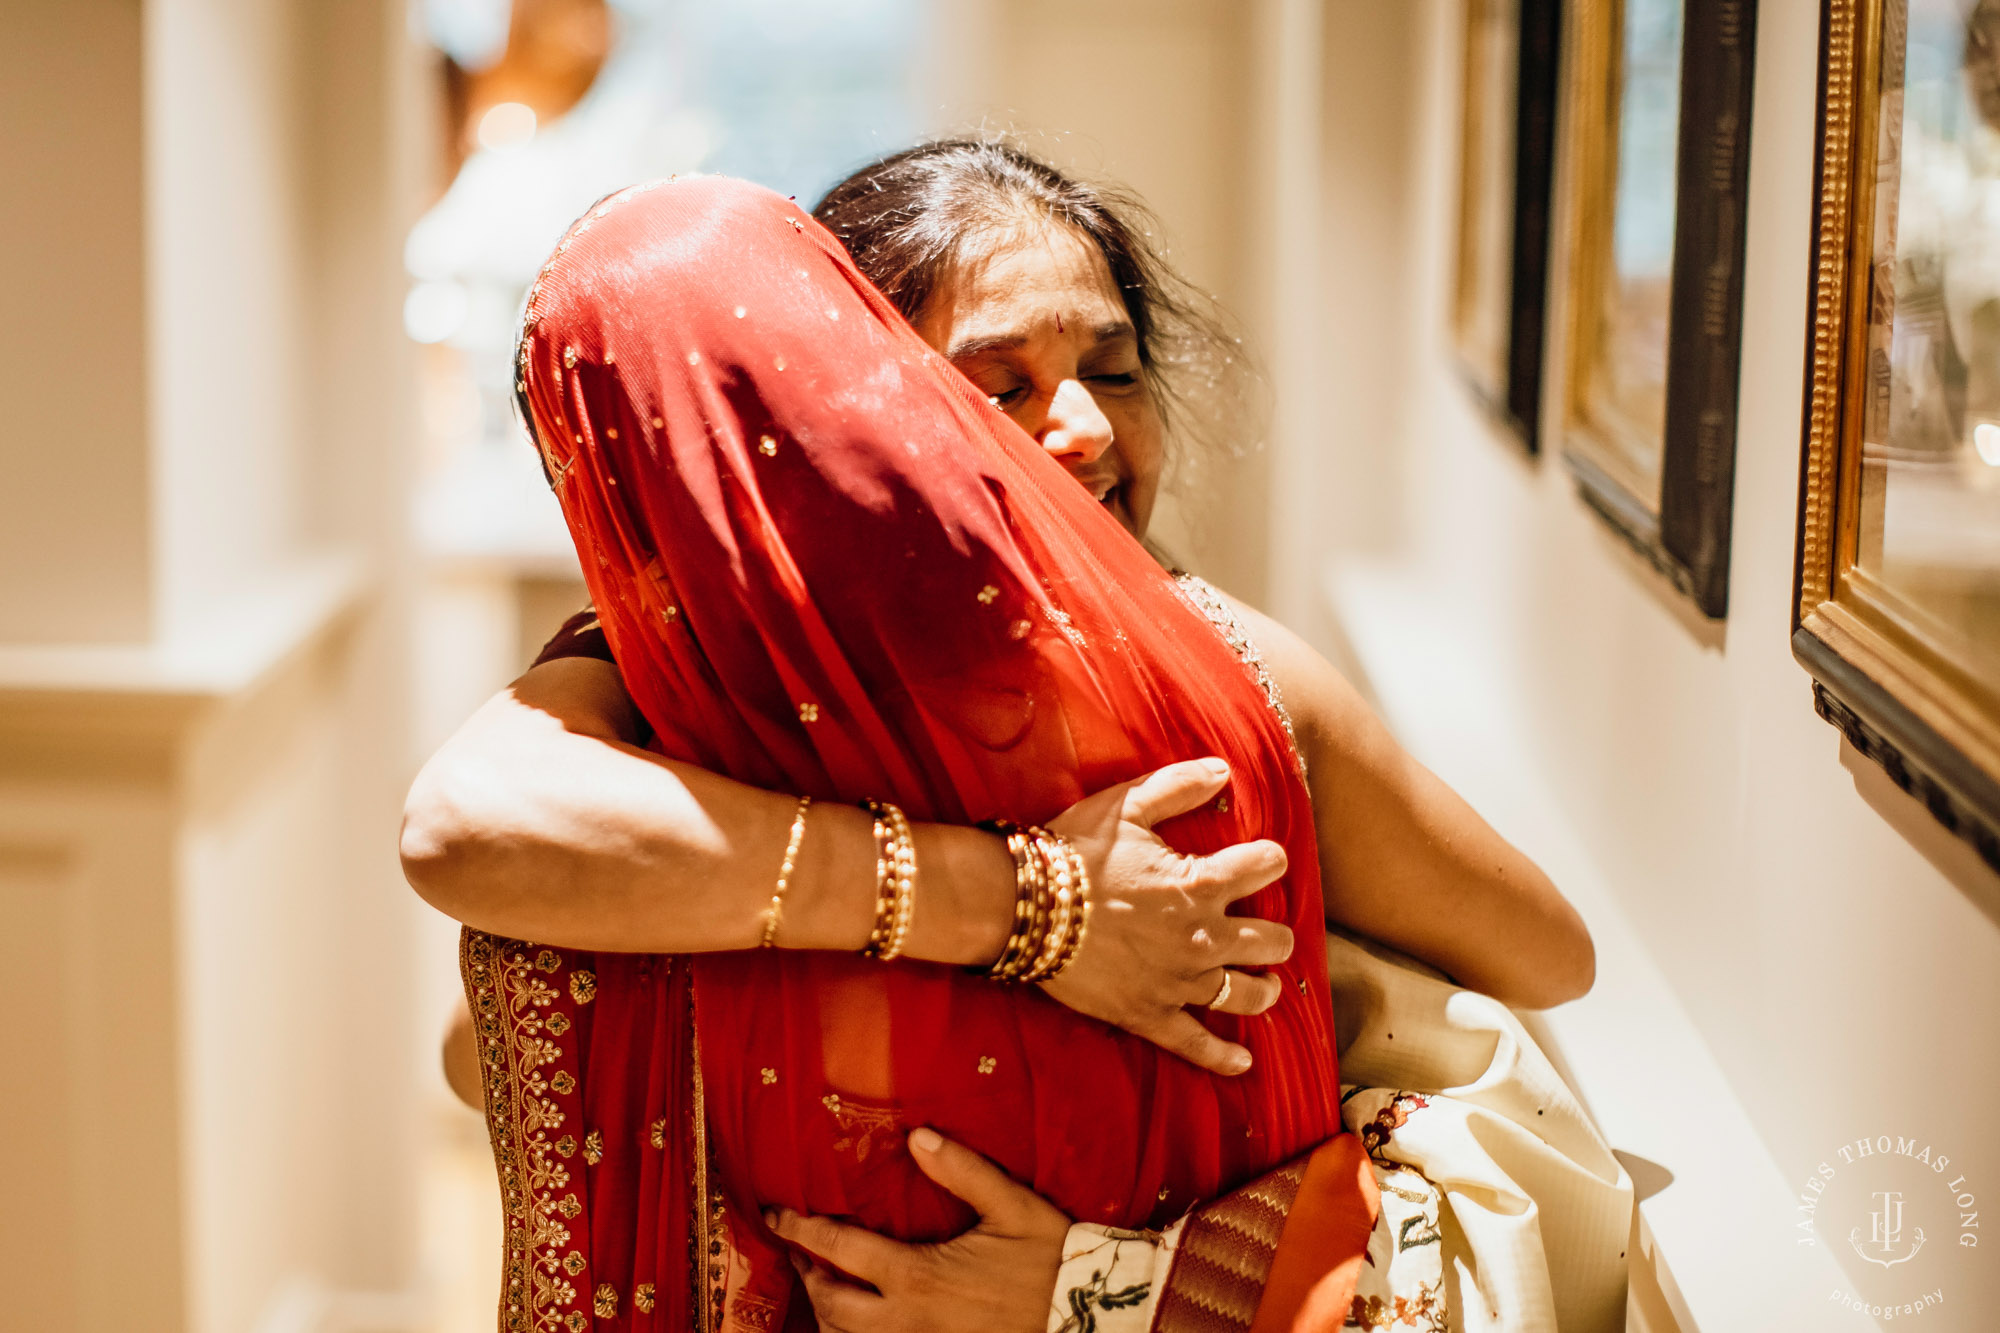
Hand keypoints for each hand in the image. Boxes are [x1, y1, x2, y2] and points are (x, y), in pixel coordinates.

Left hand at [769, 1127, 1068, 1332]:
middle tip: (803, 1251)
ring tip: (825, 1287)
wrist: (1091, 1320)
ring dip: (827, 1314)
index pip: (838, 1248)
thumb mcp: (1013, 1206)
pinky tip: (862, 1321)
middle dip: (808, 1275)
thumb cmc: (1053, 1261)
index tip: (777, 1214)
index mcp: (917, 1276)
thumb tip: (917, 1135)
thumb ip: (962, 1170)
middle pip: (830, 1304)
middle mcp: (907, 1320)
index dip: (800, 1229)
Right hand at [1039, 759, 1293, 1074]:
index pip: (1264, 868)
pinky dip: (1223, 1058)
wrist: (1024, 907)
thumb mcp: (1127, 805)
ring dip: (1262, 988)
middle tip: (1270, 932)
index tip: (1265, 859)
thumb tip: (1224, 769)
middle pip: (1269, 942)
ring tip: (1265, 984)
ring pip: (1244, 995)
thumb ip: (1179, 785)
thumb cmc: (1076, 851)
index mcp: (1200, 884)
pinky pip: (1196, 1044)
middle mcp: (1201, 937)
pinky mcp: (1150, 1015)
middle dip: (1276, 934)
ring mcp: (1178, 983)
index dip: (1269, 859)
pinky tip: (1243, 1064)